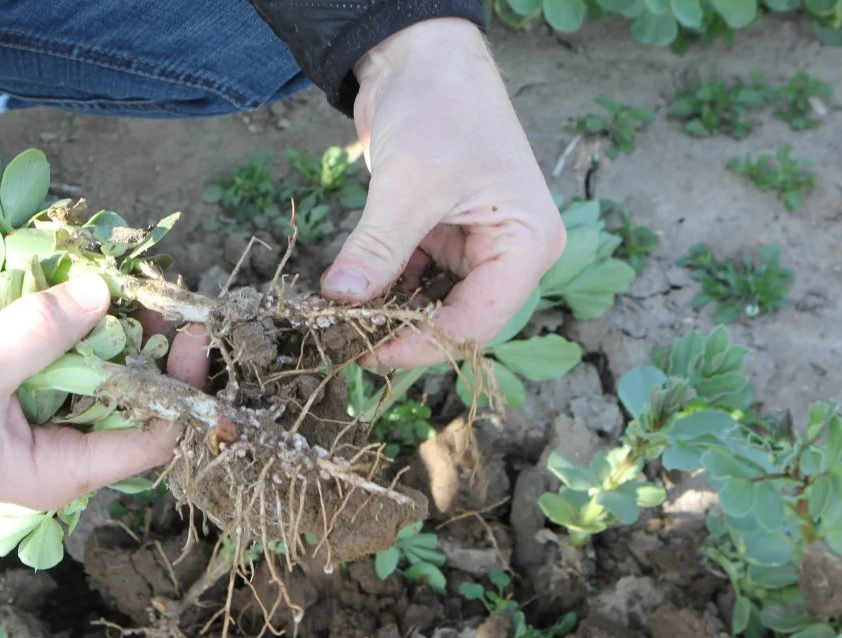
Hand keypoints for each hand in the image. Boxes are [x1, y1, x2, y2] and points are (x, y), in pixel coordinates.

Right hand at [0, 275, 209, 510]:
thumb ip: (40, 331)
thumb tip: (102, 293)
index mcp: (56, 472)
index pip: (151, 441)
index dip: (179, 390)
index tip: (190, 331)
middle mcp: (55, 447)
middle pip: (131, 398)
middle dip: (148, 345)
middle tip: (160, 288)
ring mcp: (33, 412)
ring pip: (96, 367)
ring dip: (110, 323)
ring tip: (126, 273)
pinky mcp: (12, 379)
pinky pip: (59, 348)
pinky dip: (69, 315)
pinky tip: (79, 277)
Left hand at [320, 18, 565, 369]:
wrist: (420, 55)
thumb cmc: (439, 106)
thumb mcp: (410, 181)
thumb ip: (378, 247)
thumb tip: (338, 302)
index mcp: (528, 244)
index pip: (477, 321)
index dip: (422, 345)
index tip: (367, 353)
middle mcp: (509, 252)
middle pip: (455, 318)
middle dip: (402, 332)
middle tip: (345, 344)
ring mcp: (474, 245)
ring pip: (430, 303)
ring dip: (388, 313)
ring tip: (339, 326)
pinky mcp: (441, 235)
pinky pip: (413, 279)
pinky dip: (382, 287)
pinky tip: (347, 297)